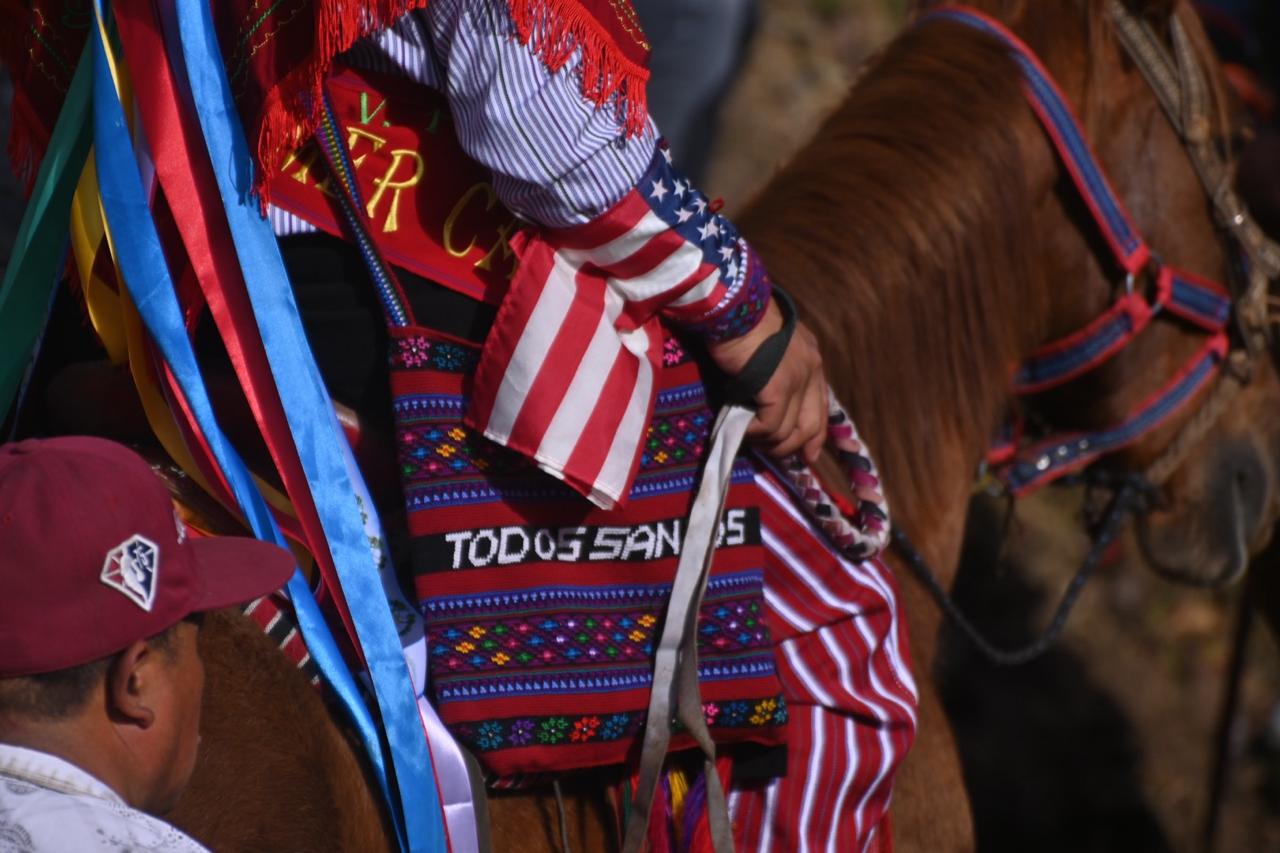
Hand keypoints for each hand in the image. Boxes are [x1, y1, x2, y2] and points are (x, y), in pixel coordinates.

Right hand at [707, 299, 827, 462]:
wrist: (733, 308)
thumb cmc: (743, 322)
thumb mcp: (769, 346)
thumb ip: (777, 370)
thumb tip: (767, 402)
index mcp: (812, 359)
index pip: (822, 408)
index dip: (815, 437)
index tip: (807, 456)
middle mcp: (811, 370)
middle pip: (810, 426)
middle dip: (791, 447)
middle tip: (771, 454)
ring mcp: (797, 380)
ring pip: (788, 432)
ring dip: (766, 441)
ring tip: (747, 434)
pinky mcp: (778, 388)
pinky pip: (770, 426)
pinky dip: (754, 432)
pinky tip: (740, 426)